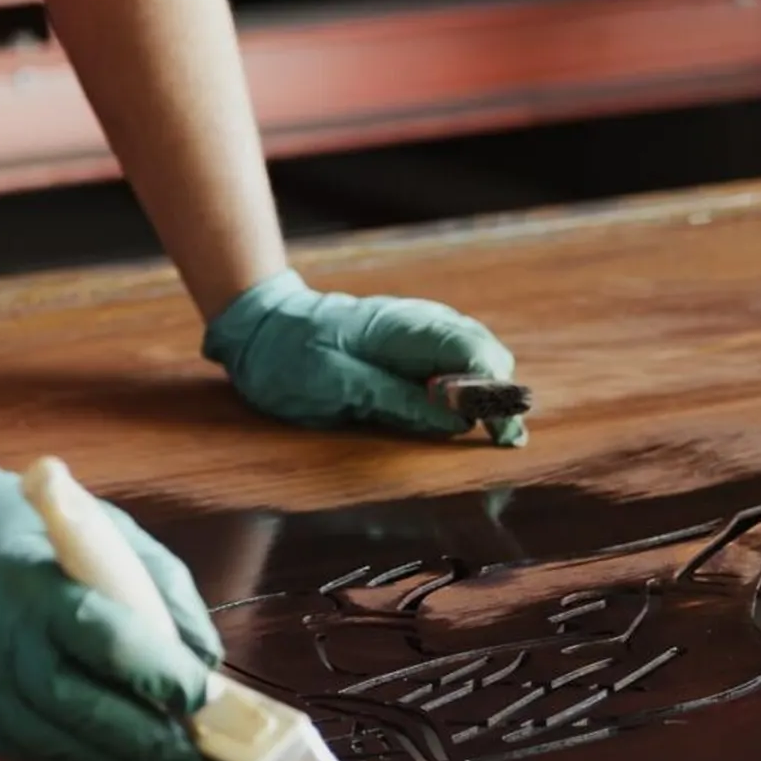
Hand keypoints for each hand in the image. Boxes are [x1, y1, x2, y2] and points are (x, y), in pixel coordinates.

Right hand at [0, 431, 218, 760]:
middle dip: (144, 740)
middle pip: (77, 708)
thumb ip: (157, 586)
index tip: (203, 695)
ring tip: (160, 758)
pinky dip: (68, 751)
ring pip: (49, 741)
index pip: (103, 640)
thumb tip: (205, 660)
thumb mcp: (94, 523)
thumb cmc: (13, 526)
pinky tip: (99, 746)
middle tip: (195, 755)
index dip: (159, 675)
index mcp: (26, 583)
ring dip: (111, 756)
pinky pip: (17, 745)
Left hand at [204, 268, 524, 446]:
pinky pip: (450, 357)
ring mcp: (412, 329)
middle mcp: (414, 322)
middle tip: (501, 439)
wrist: (259, 325)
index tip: (500, 434)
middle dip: (499, 395)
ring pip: (472, 352)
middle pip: (482, 350)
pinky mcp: (405, 343)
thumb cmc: (286, 357)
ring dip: (487, 390)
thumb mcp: (331, 385)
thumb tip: (455, 420)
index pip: (470, 351)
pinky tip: (463, 411)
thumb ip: (393, 398)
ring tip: (493, 430)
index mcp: (398, 329)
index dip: (494, 393)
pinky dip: (466, 383)